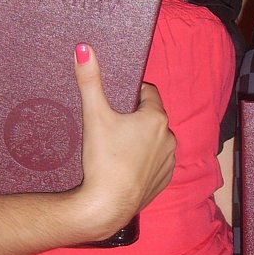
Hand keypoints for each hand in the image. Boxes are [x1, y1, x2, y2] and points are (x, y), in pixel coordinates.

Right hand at [73, 45, 175, 234]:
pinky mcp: (164, 181)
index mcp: (156, 118)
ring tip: (117, 147)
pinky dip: (144, 161)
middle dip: (135, 117)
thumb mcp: (94, 115)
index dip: (131, 93)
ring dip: (141, 139)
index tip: (115, 101)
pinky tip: (125, 166)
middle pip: (152, 117)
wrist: (106, 206)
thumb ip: (90, 80)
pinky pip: (156, 162)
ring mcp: (169, 161)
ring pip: (156, 140)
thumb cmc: (102, 159)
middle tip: (111, 124)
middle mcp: (169, 137)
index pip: (148, 93)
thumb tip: (84, 48)